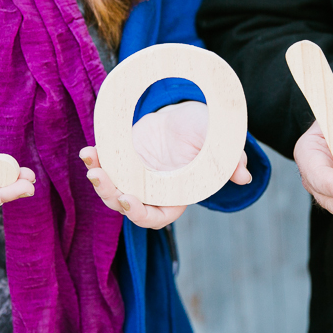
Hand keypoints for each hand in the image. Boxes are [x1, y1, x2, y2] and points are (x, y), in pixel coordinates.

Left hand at [80, 101, 251, 229]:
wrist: (188, 116)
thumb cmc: (207, 133)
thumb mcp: (222, 144)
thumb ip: (232, 160)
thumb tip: (244, 176)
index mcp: (174, 196)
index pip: (156, 216)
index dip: (140, 214)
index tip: (128, 200)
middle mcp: (151, 191)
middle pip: (127, 205)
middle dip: (111, 195)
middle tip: (99, 178)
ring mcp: (134, 176)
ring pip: (112, 188)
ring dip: (99, 180)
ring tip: (91, 163)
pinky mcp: (122, 160)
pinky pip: (106, 166)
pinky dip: (96, 160)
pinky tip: (89, 151)